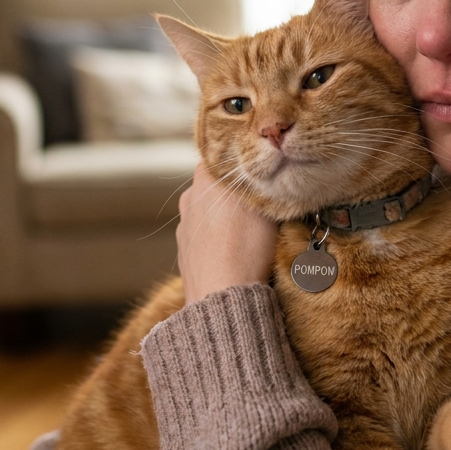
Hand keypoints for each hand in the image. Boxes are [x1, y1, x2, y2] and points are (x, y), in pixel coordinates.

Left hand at [176, 164, 278, 303]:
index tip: (259, 167)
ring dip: (224, 215)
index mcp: (206, 177)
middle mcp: (190, 196)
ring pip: (208, 209)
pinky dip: (216, 237)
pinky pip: (203, 234)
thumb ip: (262, 186)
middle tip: (259, 199)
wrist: (222, 294)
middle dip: (234, 189)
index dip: (242, 160)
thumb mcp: (266, 206)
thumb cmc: (247, 247)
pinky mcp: (183, 249)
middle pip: (216, 183)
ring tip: (248, 230)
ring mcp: (184, 224)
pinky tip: (233, 249)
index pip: (223, 155)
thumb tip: (267, 175)